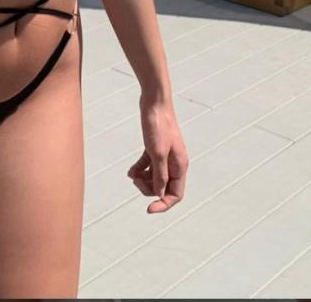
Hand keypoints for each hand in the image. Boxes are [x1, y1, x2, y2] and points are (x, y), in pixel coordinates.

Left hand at [127, 98, 188, 212]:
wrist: (154, 102)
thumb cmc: (158, 125)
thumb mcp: (157, 153)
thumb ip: (160, 175)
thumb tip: (160, 194)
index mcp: (180, 165)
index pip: (175, 194)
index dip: (163, 204)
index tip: (149, 209)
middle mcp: (174, 162)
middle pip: (163, 187)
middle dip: (149, 188)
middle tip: (136, 181)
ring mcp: (165, 155)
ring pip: (155, 177)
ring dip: (143, 179)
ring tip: (132, 174)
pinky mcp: (155, 148)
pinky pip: (148, 166)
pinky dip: (140, 169)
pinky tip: (131, 170)